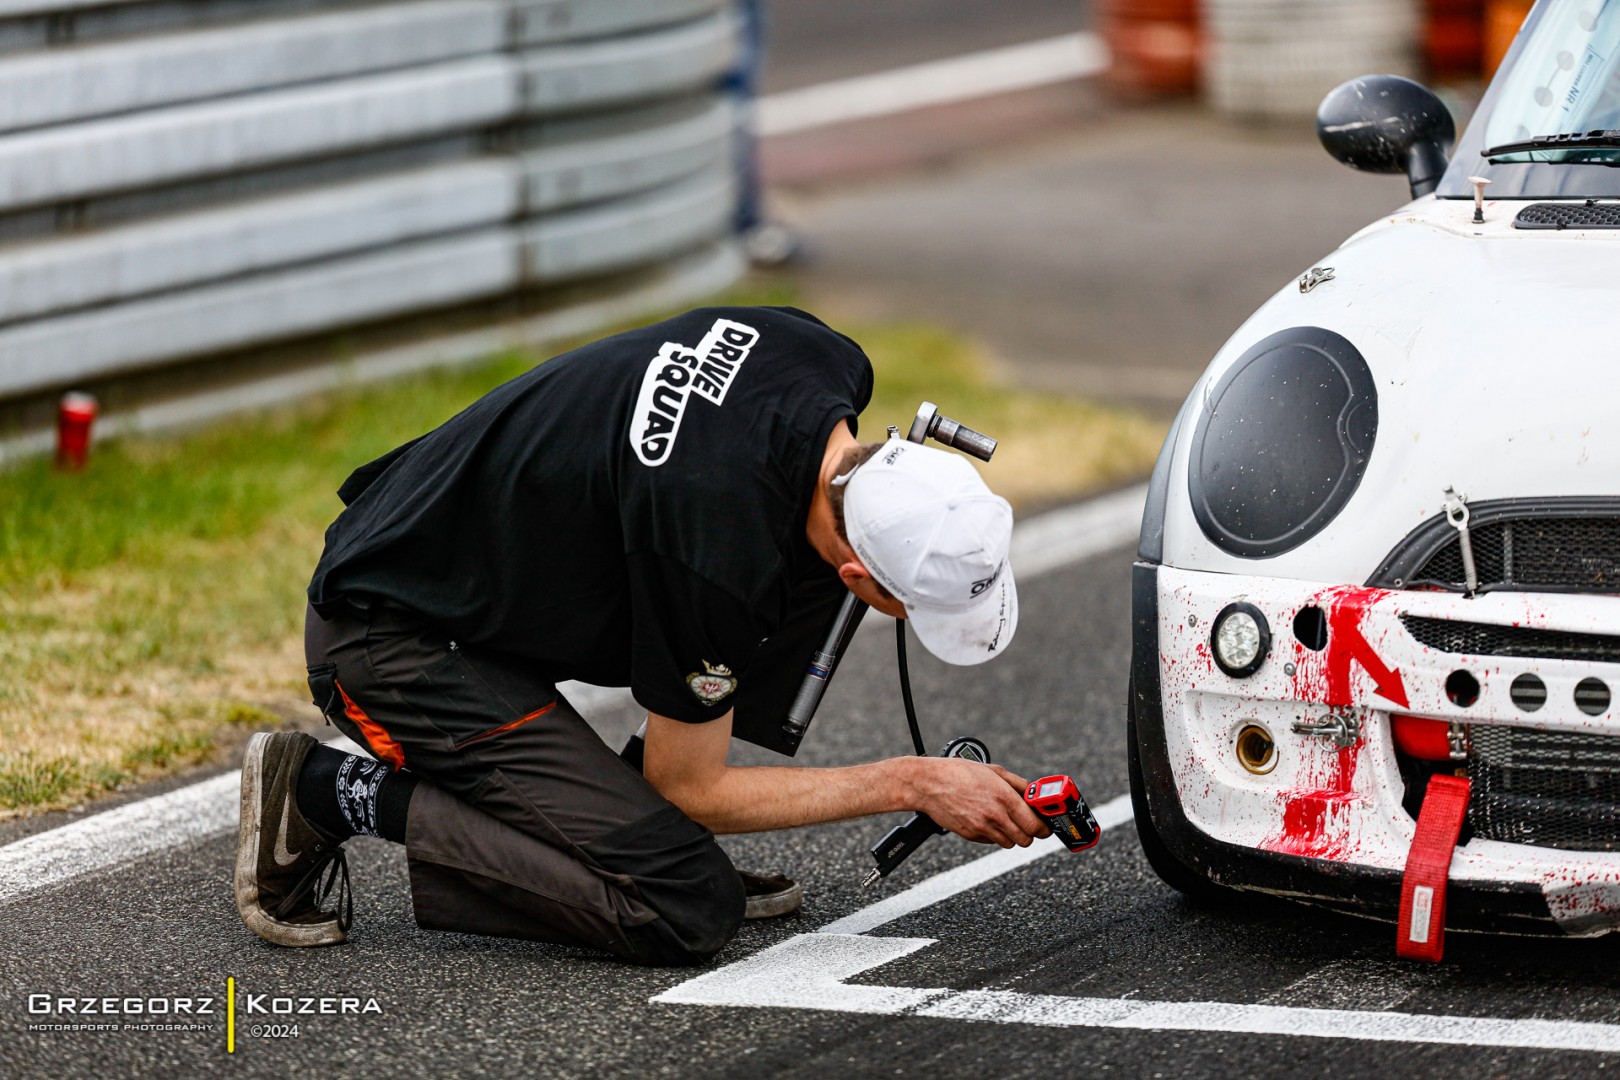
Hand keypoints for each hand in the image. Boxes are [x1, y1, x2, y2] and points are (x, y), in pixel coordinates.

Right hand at [909, 758, 1049, 848]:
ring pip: (1010, 843)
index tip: (1045, 826)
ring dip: (1012, 835)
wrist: (929, 784)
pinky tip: (987, 819)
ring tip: (1006, 820)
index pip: (1035, 825)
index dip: (1044, 828)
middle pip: (1025, 839)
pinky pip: (992, 841)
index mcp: (1004, 798)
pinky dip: (994, 834)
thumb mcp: (993, 770)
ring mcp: (982, 828)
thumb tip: (1034, 794)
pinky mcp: (971, 835)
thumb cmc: (959, 773)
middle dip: (1030, 833)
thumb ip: (1018, 784)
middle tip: (1028, 824)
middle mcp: (995, 816)